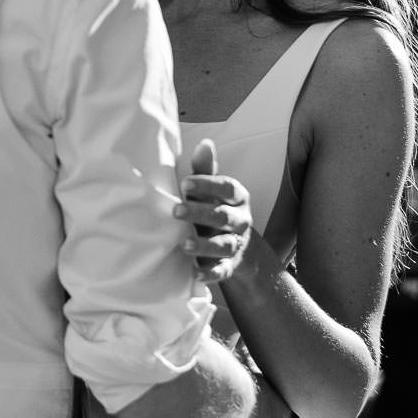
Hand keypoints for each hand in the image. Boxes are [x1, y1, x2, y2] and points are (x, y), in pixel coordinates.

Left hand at [175, 139, 251, 282]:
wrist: (237, 247)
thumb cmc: (216, 209)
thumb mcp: (213, 191)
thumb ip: (207, 170)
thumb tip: (205, 143)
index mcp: (238, 198)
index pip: (227, 188)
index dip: (208, 185)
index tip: (185, 183)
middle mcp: (240, 221)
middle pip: (223, 217)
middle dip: (200, 214)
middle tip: (176, 211)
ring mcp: (236, 244)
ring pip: (224, 245)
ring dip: (204, 245)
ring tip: (184, 245)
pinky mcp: (230, 266)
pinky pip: (223, 271)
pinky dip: (211, 273)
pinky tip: (196, 273)